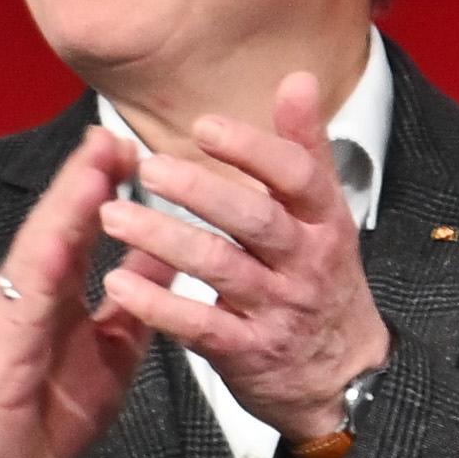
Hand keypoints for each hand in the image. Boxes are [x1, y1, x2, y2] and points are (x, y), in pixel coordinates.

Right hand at [0, 128, 158, 457]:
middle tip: (113, 133)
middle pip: (59, 223)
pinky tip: (64, 233)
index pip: (83, 229)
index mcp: (56, 293)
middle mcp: (29, 292)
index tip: (138, 149)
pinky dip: (44, 260)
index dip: (107, 188)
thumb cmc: (46, 416)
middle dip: (85, 177)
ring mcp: (9, 313)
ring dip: (66, 204)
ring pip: (40, 246)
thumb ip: (134, 307)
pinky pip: (24, 296)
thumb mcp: (110, 355)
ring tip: (93, 162)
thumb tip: (168, 262)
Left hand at [106, 71, 383, 438]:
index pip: (297, 177)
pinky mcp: (248, 351)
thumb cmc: (323, 283)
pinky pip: (200, 326)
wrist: (344, 378)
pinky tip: (121, 285)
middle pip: (255, 221)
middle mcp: (304, 263)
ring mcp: (277, 309)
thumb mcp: (326, 216)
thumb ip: (305, 150)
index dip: (253, 150)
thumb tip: (296, 79)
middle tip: (149, 169)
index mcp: (323, 223)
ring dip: (164, 241)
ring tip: (114, 217)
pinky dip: (159, 306)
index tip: (204, 128)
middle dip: (201, 192)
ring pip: (220, 268)